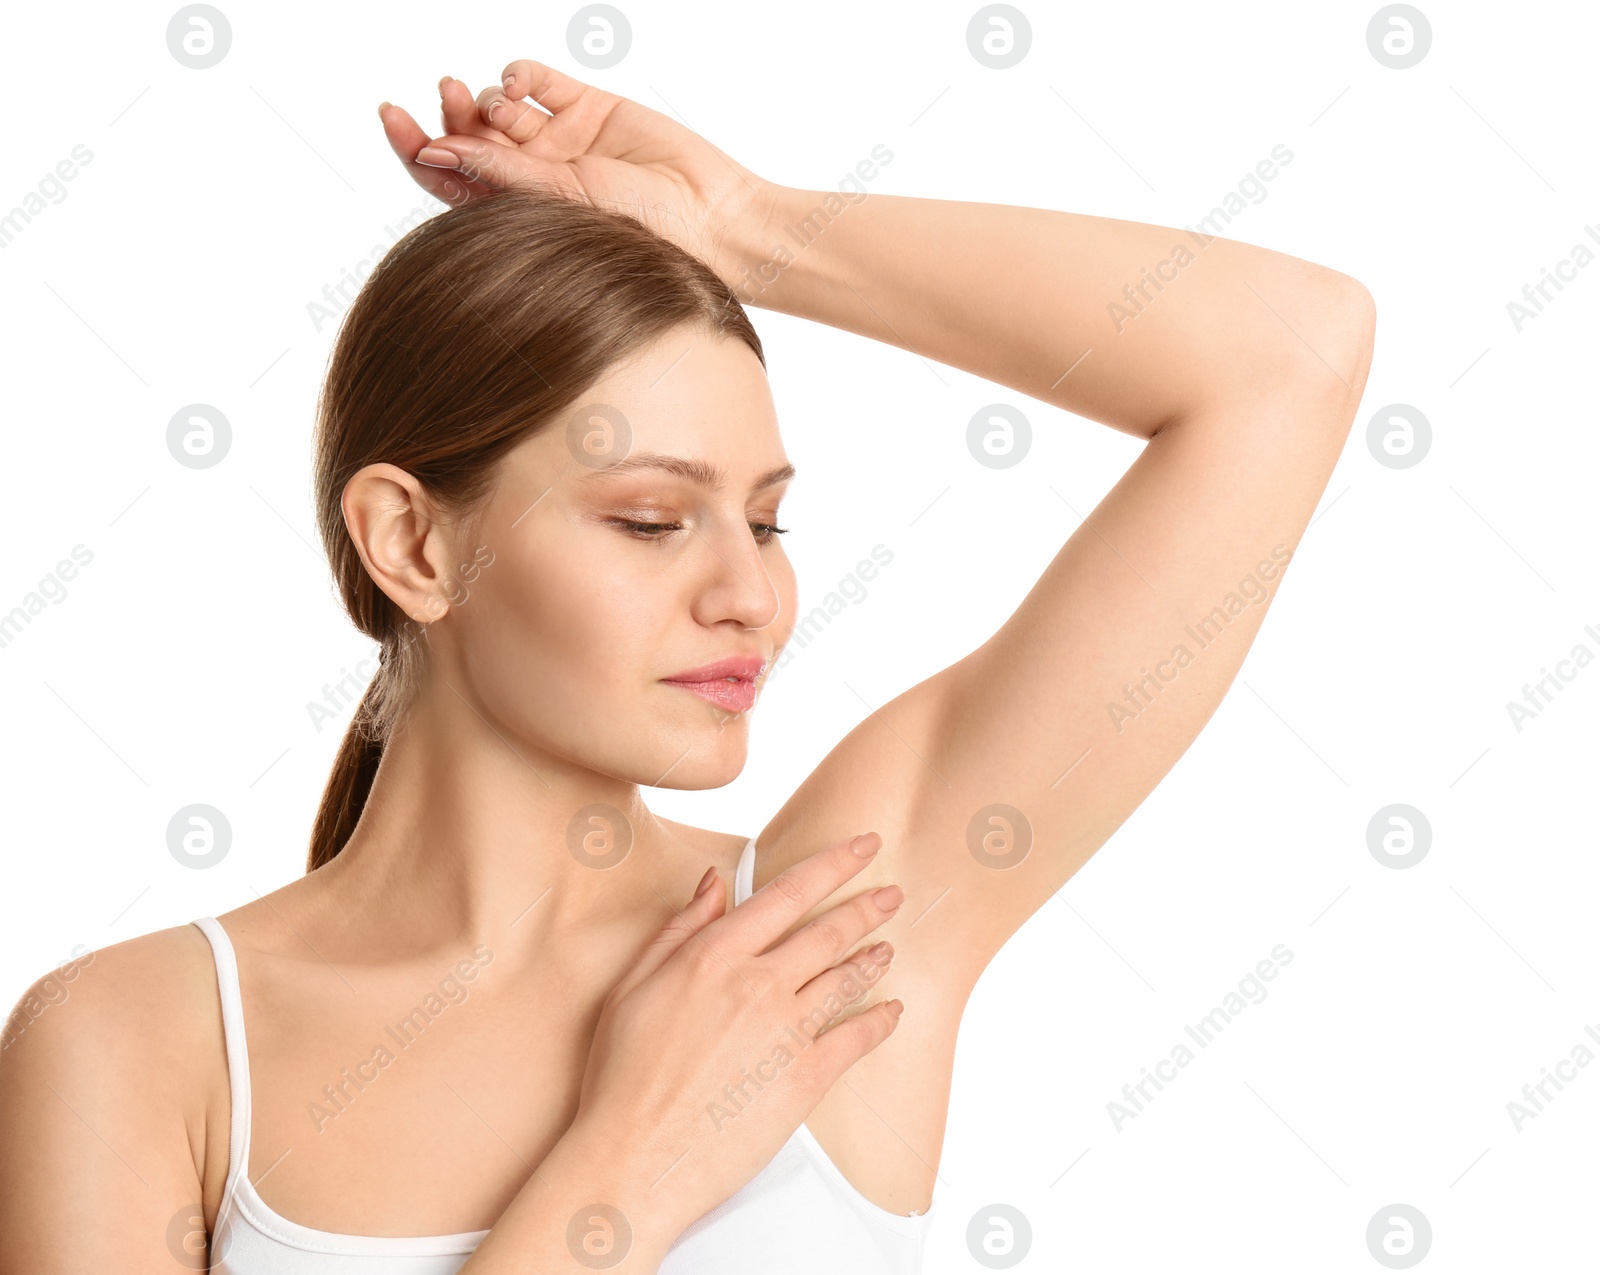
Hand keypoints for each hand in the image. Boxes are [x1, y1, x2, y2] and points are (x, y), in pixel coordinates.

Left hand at [378, 59, 776, 290]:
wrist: (713, 217)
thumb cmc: (644, 233)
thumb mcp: (561, 204)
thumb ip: (500, 173)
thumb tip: (430, 151)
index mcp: (516, 214)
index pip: (450, 181)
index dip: (417, 149)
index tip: (396, 122)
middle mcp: (532, 178)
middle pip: (467, 138)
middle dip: (448, 114)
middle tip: (444, 94)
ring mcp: (559, 141)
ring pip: (498, 106)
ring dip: (485, 96)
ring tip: (497, 103)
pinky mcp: (588, 107)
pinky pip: (538, 80)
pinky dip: (520, 73)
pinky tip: (520, 83)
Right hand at [566, 831, 903, 1239]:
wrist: (634, 1156)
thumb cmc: (621, 1077)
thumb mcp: (633, 986)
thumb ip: (680, 929)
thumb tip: (714, 882)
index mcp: (715, 955)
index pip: (789, 893)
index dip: (834, 864)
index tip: (861, 846)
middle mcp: (758, 984)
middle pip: (828, 931)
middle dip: (866, 906)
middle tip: (892, 893)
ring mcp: (786, 1031)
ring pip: (846, 978)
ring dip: (873, 958)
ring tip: (888, 946)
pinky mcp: (806, 1078)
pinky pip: (857, 1038)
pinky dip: (882, 1020)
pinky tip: (892, 1011)